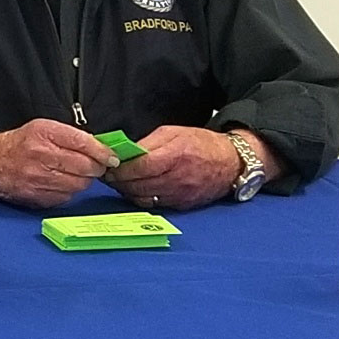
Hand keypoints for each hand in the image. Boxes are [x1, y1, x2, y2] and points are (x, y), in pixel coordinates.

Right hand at [0, 119, 117, 208]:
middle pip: (86, 166)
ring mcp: (40, 180)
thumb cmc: (18, 144)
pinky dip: (70, 190)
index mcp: (43, 134)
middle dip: (95, 167)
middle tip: (94, 165)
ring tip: (74, 172)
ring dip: (83, 179)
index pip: (83, 143)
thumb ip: (70, 136)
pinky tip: (61, 182)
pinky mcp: (40, 197)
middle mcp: (41, 156)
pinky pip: (68, 196)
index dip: (102, 151)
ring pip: (80, 184)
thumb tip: (100, 148)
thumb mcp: (42, 128)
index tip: (111, 156)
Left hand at [108, 126, 255, 210]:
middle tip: (107, 175)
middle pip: (139, 185)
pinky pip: (155, 204)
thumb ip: (148, 144)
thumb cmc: (201, 144)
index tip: (108, 166)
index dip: (121, 169)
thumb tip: (125, 153)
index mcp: (175, 156)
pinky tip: (135, 189)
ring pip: (144, 197)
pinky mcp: (183, 205)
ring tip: (119, 182)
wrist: (230, 162)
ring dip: (127, 190)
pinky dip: (141, 198)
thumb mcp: (173, 133)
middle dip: (119, 181)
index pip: (141, 167)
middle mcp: (178, 179)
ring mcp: (180, 194)